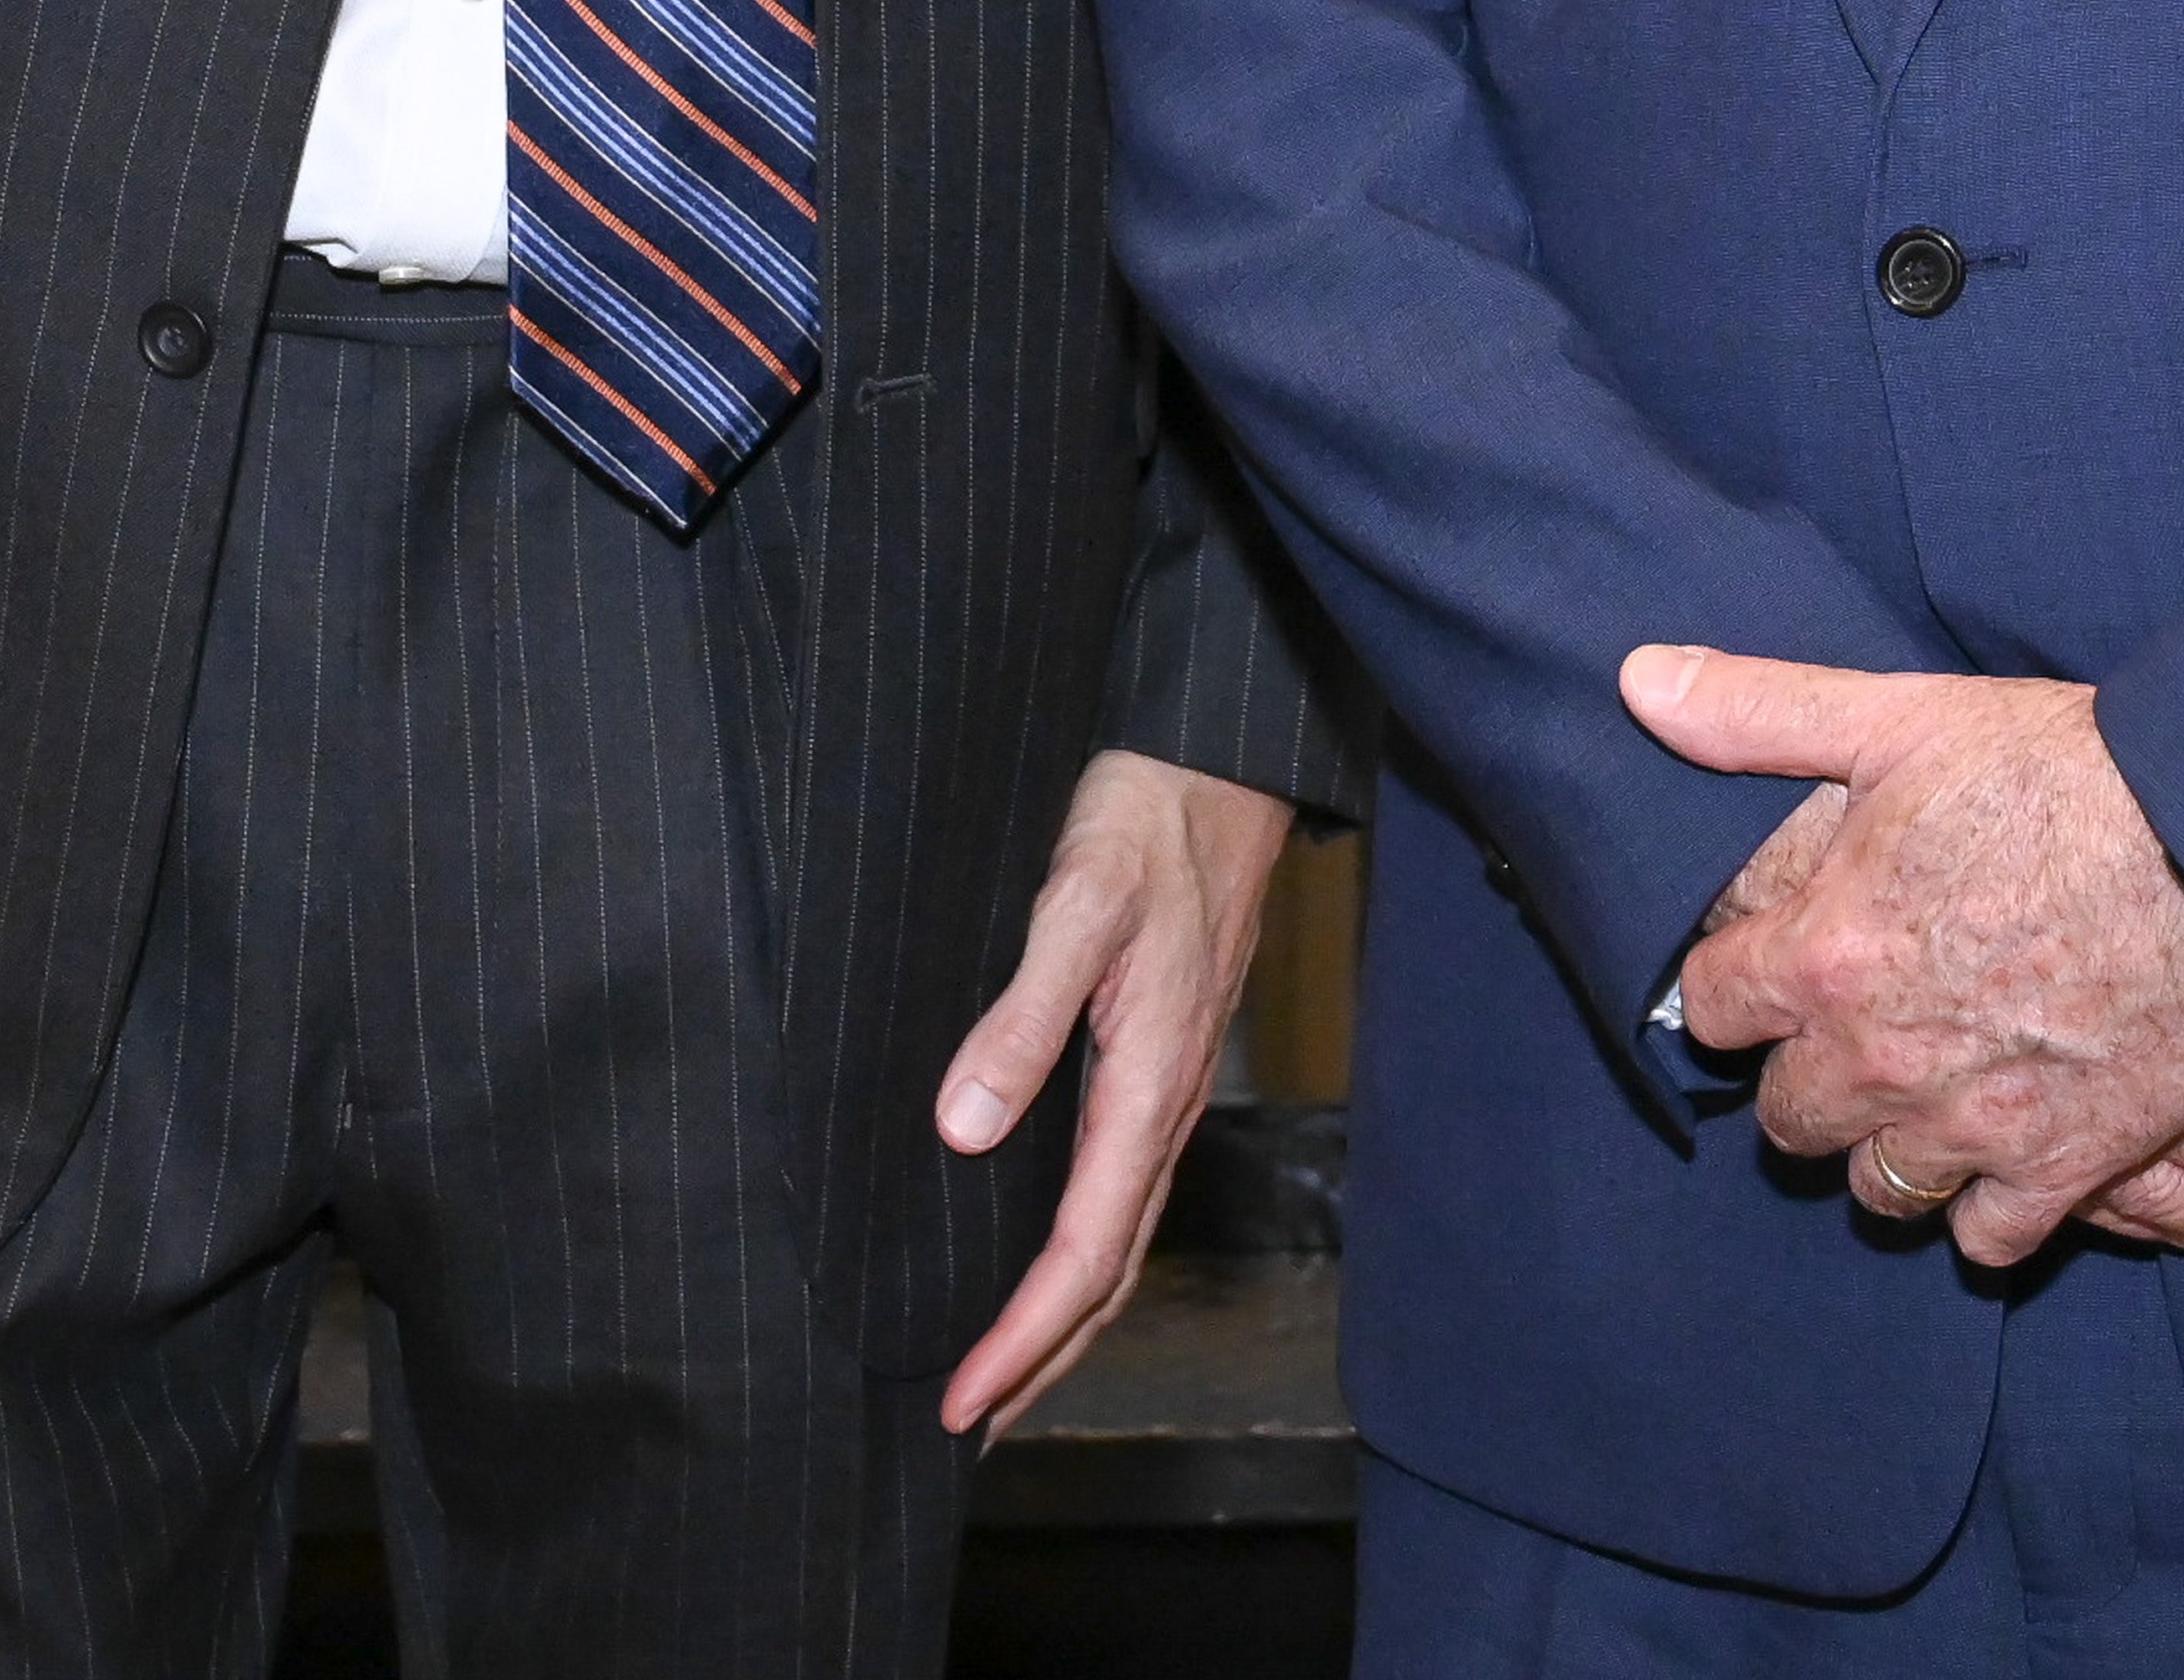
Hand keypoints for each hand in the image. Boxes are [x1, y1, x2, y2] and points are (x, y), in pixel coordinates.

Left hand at [930, 749, 1297, 1437]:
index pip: (1084, 1252)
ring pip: (1120, 1239)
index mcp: (1149, 1084)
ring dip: (1064, 1318)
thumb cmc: (1146, 821)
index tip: (964, 1399)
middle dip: (1044, 1358)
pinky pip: (1122, 1191)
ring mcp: (1170, 1088)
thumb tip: (965, 1127)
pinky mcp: (1160, 1063)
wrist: (1219, 761)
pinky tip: (1044, 1255)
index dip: (1022, 1337)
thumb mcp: (1075, 902)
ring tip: (1005, 1371)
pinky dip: (1085, 1254)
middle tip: (972, 1421)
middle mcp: (1166, 1104)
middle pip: (1110, 1273)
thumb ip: (1023, 1015)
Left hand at [1628, 644, 2183, 1272]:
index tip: (1769, 972)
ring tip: (1923, 1098)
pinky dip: (1989, 1209)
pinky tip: (2006, 1156)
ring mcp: (1970, 1124)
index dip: (1734, 989)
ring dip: (1889, 1148)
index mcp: (1821, 955)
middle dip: (1809, 1077)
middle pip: (1787, 1118)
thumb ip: (1759, 713)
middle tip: (1856, 1035)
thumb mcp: (1898, 717)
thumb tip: (1640, 682)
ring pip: (1878, 1187)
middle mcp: (1877, 1058)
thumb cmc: (2060, 772)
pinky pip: (1986, 1238)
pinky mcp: (2063, 1167)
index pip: (1709, 1010)